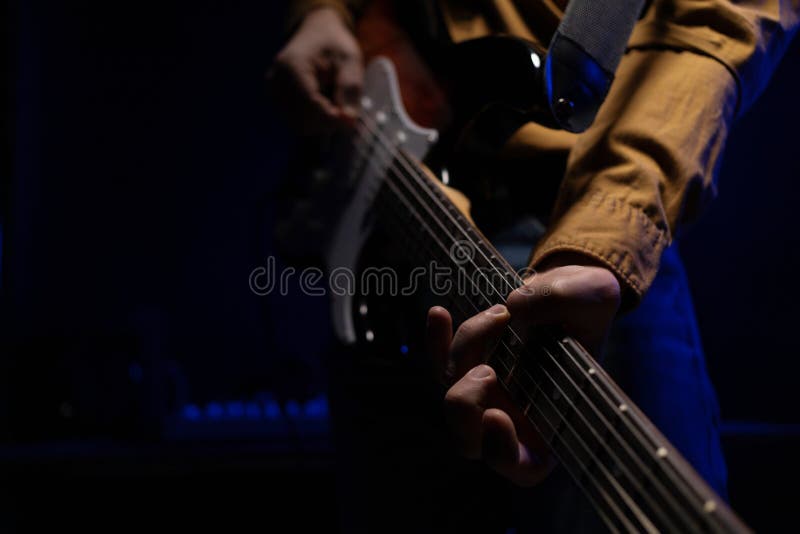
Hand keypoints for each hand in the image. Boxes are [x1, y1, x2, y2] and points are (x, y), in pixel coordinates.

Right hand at [267, 7, 363, 132]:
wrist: (316, 33)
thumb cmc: (335, 45)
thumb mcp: (350, 61)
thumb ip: (350, 91)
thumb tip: (348, 122)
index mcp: (293, 66)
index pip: (310, 104)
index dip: (332, 118)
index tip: (350, 121)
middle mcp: (276, 80)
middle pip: (303, 120)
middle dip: (327, 122)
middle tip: (344, 109)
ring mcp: (272, 91)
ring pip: (299, 125)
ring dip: (320, 122)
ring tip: (332, 101)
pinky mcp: (274, 99)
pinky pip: (295, 122)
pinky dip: (311, 119)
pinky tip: (320, 102)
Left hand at [427, 259, 620, 485]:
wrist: (566, 290)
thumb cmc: (587, 307)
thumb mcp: (593, 295)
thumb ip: (563, 300)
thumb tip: (518, 306)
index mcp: (552, 425)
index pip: (523, 467)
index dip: (502, 452)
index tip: (497, 416)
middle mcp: (515, 418)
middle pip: (468, 441)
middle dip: (466, 405)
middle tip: (488, 370)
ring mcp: (487, 394)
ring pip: (452, 396)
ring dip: (465, 353)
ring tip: (499, 315)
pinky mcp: (466, 364)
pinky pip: (440, 362)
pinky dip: (436, 340)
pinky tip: (438, 313)